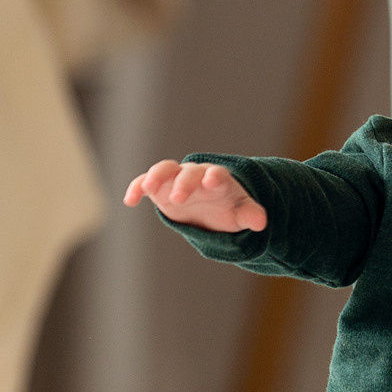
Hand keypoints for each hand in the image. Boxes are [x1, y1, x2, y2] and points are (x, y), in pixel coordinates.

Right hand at [123, 160, 265, 233]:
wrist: (210, 204)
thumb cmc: (227, 206)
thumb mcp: (240, 212)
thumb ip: (250, 214)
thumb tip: (262, 223)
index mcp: (218, 180)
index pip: (217, 174)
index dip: (214, 176)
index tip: (212, 180)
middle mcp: (196, 175)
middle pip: (189, 172)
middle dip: (184, 182)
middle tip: (179, 198)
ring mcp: (175, 178)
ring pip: (164, 169)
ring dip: (157, 176)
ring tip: (148, 189)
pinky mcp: (159, 187)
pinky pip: (145, 182)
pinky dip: (137, 187)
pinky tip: (130, 201)